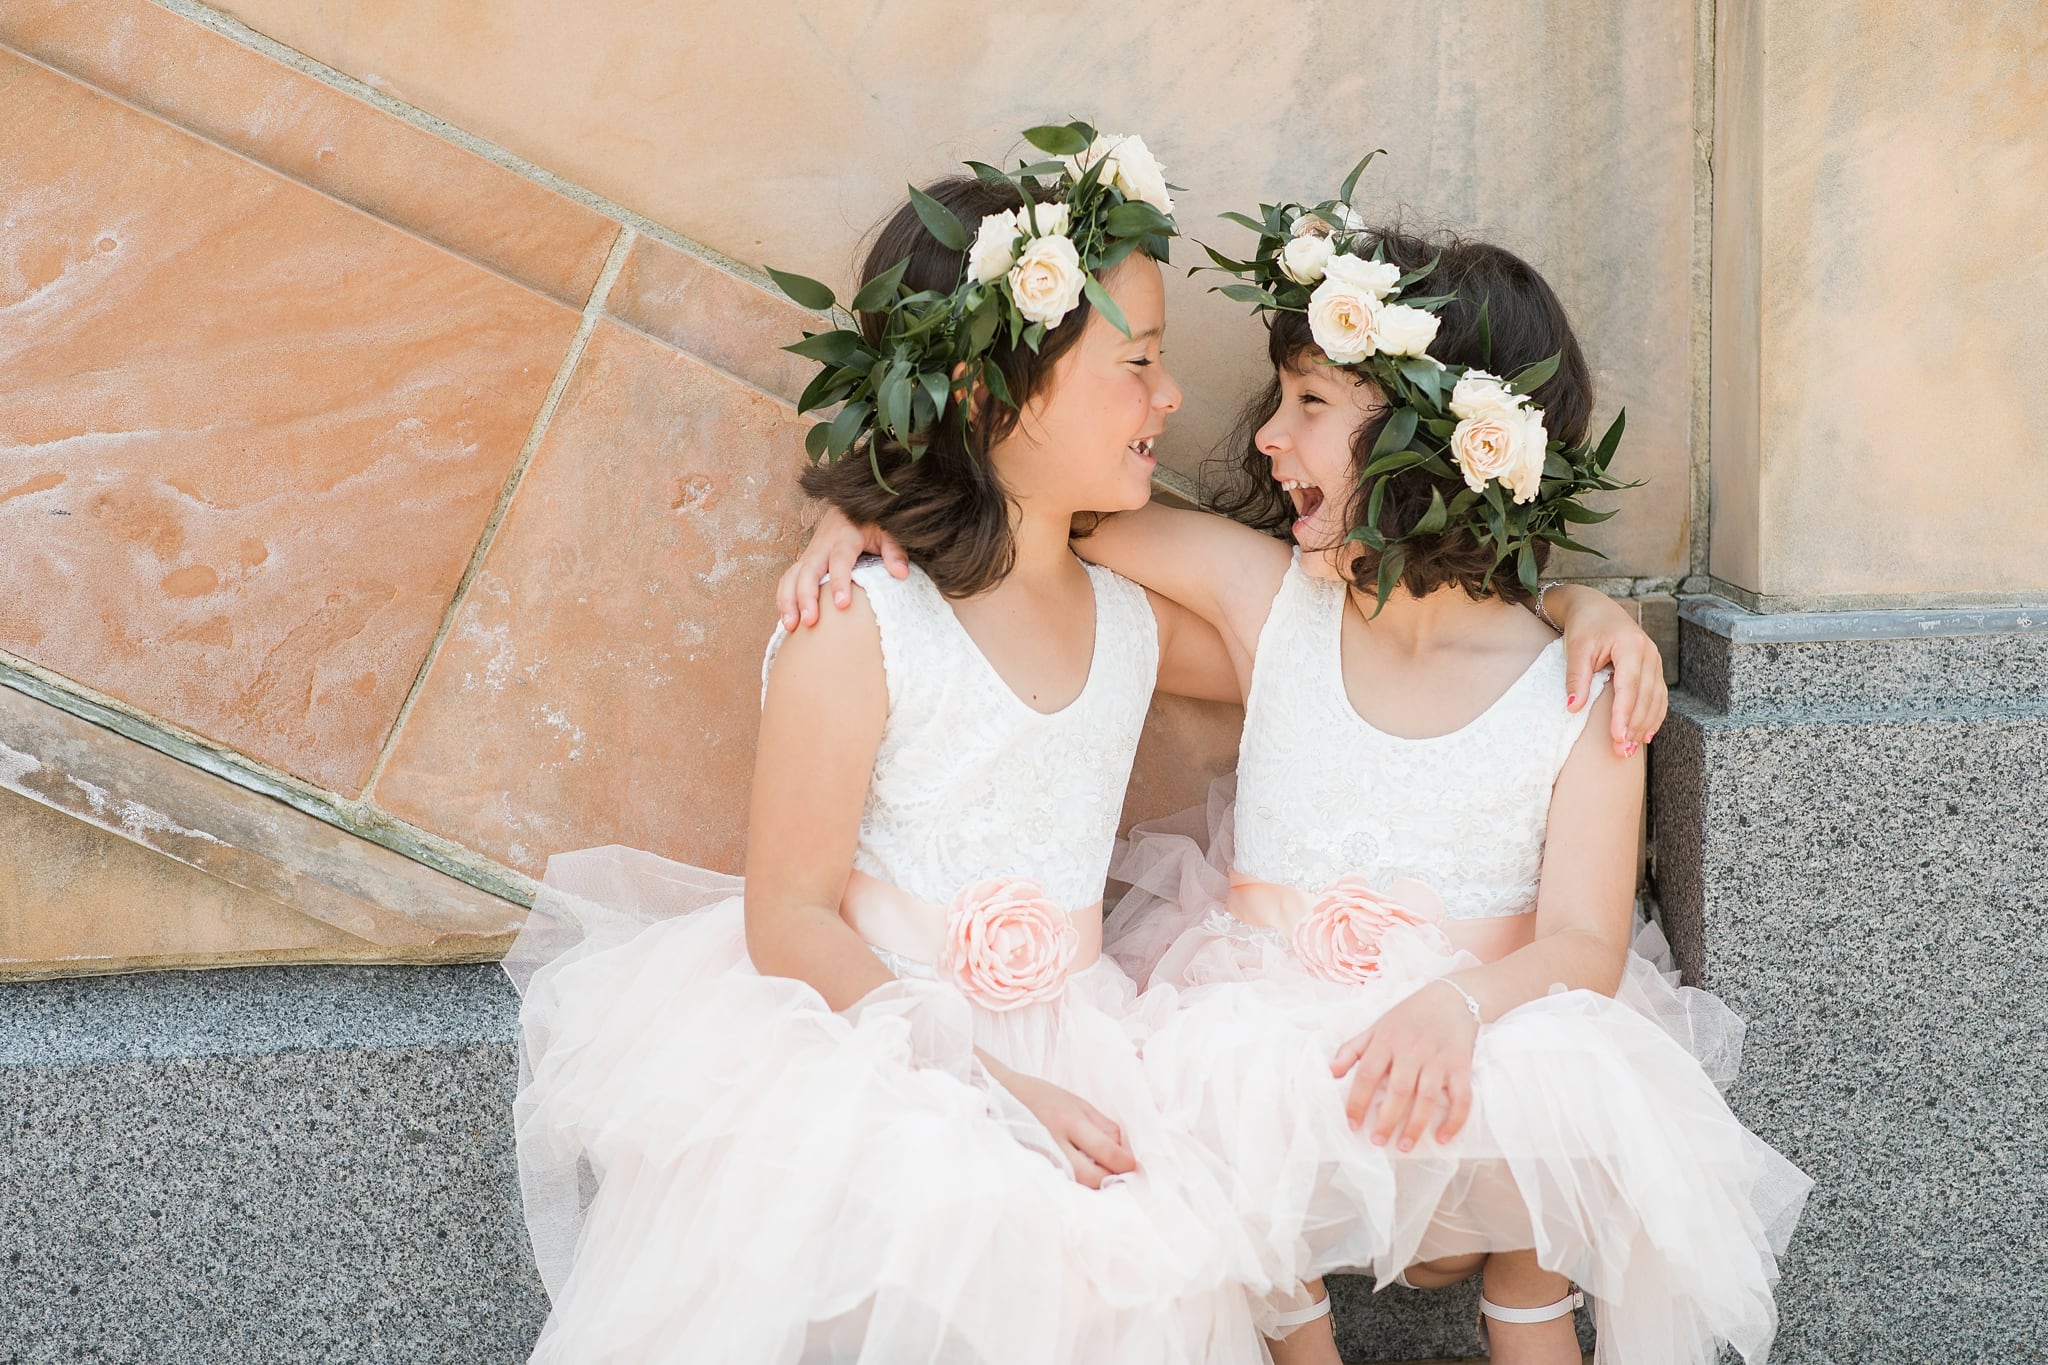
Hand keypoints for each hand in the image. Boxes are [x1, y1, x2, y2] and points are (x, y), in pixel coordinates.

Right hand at [776, 507, 908, 628]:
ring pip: (792, 576)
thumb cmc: (870, 523)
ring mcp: (810, 554)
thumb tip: (900, 574)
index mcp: (844, 536)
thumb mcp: (886, 532)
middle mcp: (822, 545)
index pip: (839, 560)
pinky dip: (784, 599)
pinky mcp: (803, 562)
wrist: (849, 507)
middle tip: (810, 621)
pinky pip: (788, 580)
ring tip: (792, 625)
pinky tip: (788, 620)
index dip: (839, 581)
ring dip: (789, 600)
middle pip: (809, 570)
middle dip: (806, 597)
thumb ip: (894, 551)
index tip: (841, 604)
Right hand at [991, 1064, 1137, 1188]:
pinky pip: (1059, 1183)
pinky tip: (1077, 1177)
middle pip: (1091, 1177)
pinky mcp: (1029, 1168)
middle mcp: (1053, 1142)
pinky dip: (1073, 1184)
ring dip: (1092, 1184)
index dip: (1125, 1162)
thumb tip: (1123, 1150)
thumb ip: (1102, 1126)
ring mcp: (1039, 1159)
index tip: (1131, 1165)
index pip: (1106, 1150)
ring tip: (1098, 1174)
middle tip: (1117, 1175)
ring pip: (1075, 1185)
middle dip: (1110, 1179)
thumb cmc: (1040, 1097)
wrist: (995, 1095)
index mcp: (1068, 1120)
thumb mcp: (1076, 1102)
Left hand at [1331, 981, 1477, 1150]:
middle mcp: (1412, 1050)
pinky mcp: (1461, 1066)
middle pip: (1397, 1090)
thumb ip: (1352, 1048)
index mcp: (1387, 1040)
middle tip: (1378, 1141)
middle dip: (1386, 1119)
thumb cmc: (1409, 1016)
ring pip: (1427, 1097)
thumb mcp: (1377, 1026)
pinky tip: (1443, 1138)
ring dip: (1416, 1125)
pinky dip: (1454, 1120)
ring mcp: (1438, 1059)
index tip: (1352, 1124)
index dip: (1357, 1101)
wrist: (1452, 998)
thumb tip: (1330, 1072)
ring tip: (1405, 1146)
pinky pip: (1461, 1098)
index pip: (1366, 1073)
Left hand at [1549, 585, 1667, 756]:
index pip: (1629, 687)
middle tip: (1622, 751)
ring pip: (1656, 699)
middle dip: (1634, 726)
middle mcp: (1649, 653)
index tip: (1617, 737)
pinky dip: (1654, 716)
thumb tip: (1572, 709)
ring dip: (1645, 725)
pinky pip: (1659, 696)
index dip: (1624, 714)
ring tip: (1631, 748)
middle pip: (1645, 697)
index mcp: (1631, 646)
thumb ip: (1576, 678)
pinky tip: (1646, 734)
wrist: (1596, 607)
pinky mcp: (1654, 668)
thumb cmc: (1585, 627)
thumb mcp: (1576, 649)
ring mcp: (1655, 660)